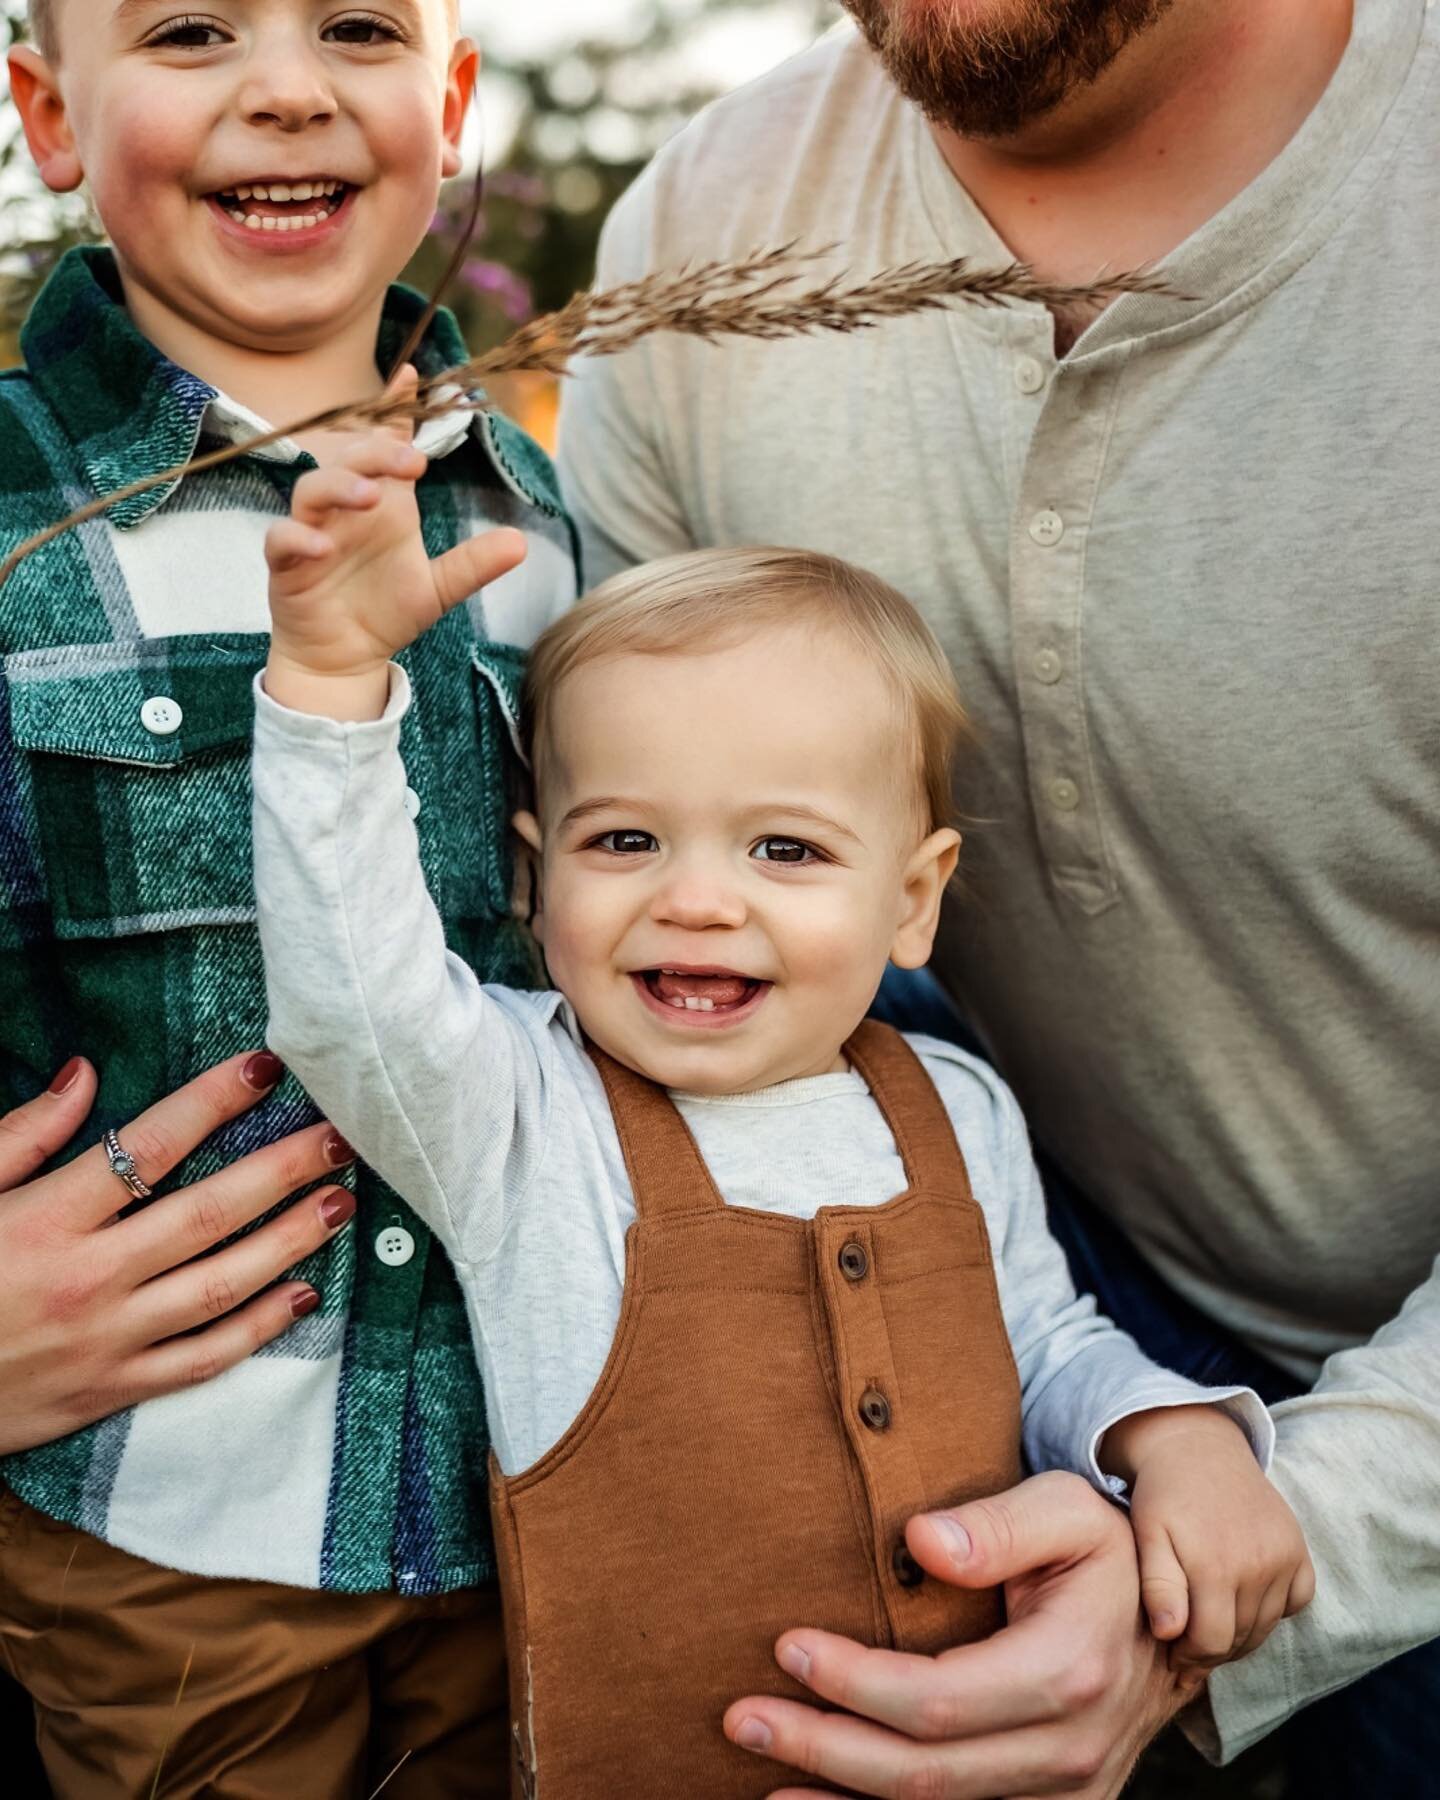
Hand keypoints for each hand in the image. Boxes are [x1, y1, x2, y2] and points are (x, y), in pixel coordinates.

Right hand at [0, 1051, 357, 1456]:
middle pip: (208, 1213)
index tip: (267, 1067)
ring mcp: (106, 1341)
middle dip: (283, 1169)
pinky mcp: (112, 1391)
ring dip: (291, 1242)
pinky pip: (202, 1360)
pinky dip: (258, 1328)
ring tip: (341, 1203)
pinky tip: (304, 1294)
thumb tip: (85, 1073)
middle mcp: (87, 1279)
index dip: (213, 1101)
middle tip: (343, 1136)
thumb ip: (23, 1135)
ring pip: (221, 1285)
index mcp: (46, 1220)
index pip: (147, 1146)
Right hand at [263, 367, 527, 719]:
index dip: (395, 408)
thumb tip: (522, 542)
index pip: (387, 445)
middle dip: (376, 452)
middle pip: (351, 459)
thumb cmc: (385, 612)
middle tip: (409, 461)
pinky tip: (323, 547)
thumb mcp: (439, 588)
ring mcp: (313, 532)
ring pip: (312, 489)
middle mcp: (347, 510)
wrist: (347, 659)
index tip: (411, 374)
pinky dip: (298, 538)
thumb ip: (474, 563)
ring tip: (371, 497)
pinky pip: (282, 540)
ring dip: (340, 486)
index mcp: (386, 503)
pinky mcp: (286, 565)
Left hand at [724, 1471, 1191, 1799]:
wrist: (1167, 1619)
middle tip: (743, 1716)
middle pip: (924, 1774)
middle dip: (823, 1747)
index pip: (938, 1701)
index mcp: (1068, 1673)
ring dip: (841, 1798)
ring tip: (763, 1773)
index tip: (787, 1648)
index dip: (855, 1683)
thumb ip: (998, 1525)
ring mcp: (1064, 1795)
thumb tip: (921, 1541)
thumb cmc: (1100, 1549)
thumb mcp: (1065, 1508)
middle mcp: (1068, 1751)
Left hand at [1102, 1405, 1315, 1673]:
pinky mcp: (1299, 1549)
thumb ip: (1158, 1585)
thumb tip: (1170, 1633)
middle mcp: (1258, 1565)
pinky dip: (1278, 1610)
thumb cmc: (1164, 1496)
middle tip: (1190, 1646)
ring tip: (1213, 1626)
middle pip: (1241, 1639)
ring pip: (1267, 1626)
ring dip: (1242, 1636)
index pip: (1212, 1644)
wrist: (1198, 1448)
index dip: (1191, 1658)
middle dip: (1213, 1651)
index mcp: (1216, 1567)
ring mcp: (1284, 1557)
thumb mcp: (1147, 1534)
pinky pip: (1298, 1601)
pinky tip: (1248, 1599)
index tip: (1175, 1656)